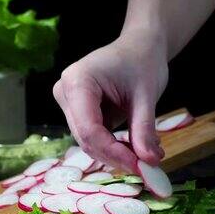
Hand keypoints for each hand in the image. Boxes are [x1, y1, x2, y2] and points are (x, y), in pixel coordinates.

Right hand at [53, 31, 168, 171]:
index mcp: (77, 82)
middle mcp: (65, 93)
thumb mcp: (146, 96)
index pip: (89, 129)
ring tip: (145, 157)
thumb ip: (144, 130)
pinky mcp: (76, 111)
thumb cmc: (142, 61)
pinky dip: (113, 146)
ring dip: (115, 153)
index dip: (113, 152)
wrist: (139, 46)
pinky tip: (135, 147)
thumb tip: (149, 162)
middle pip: (85, 138)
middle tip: (146, 168)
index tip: (139, 166)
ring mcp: (68, 102)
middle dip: (115, 156)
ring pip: (88, 141)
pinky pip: (92, 136)